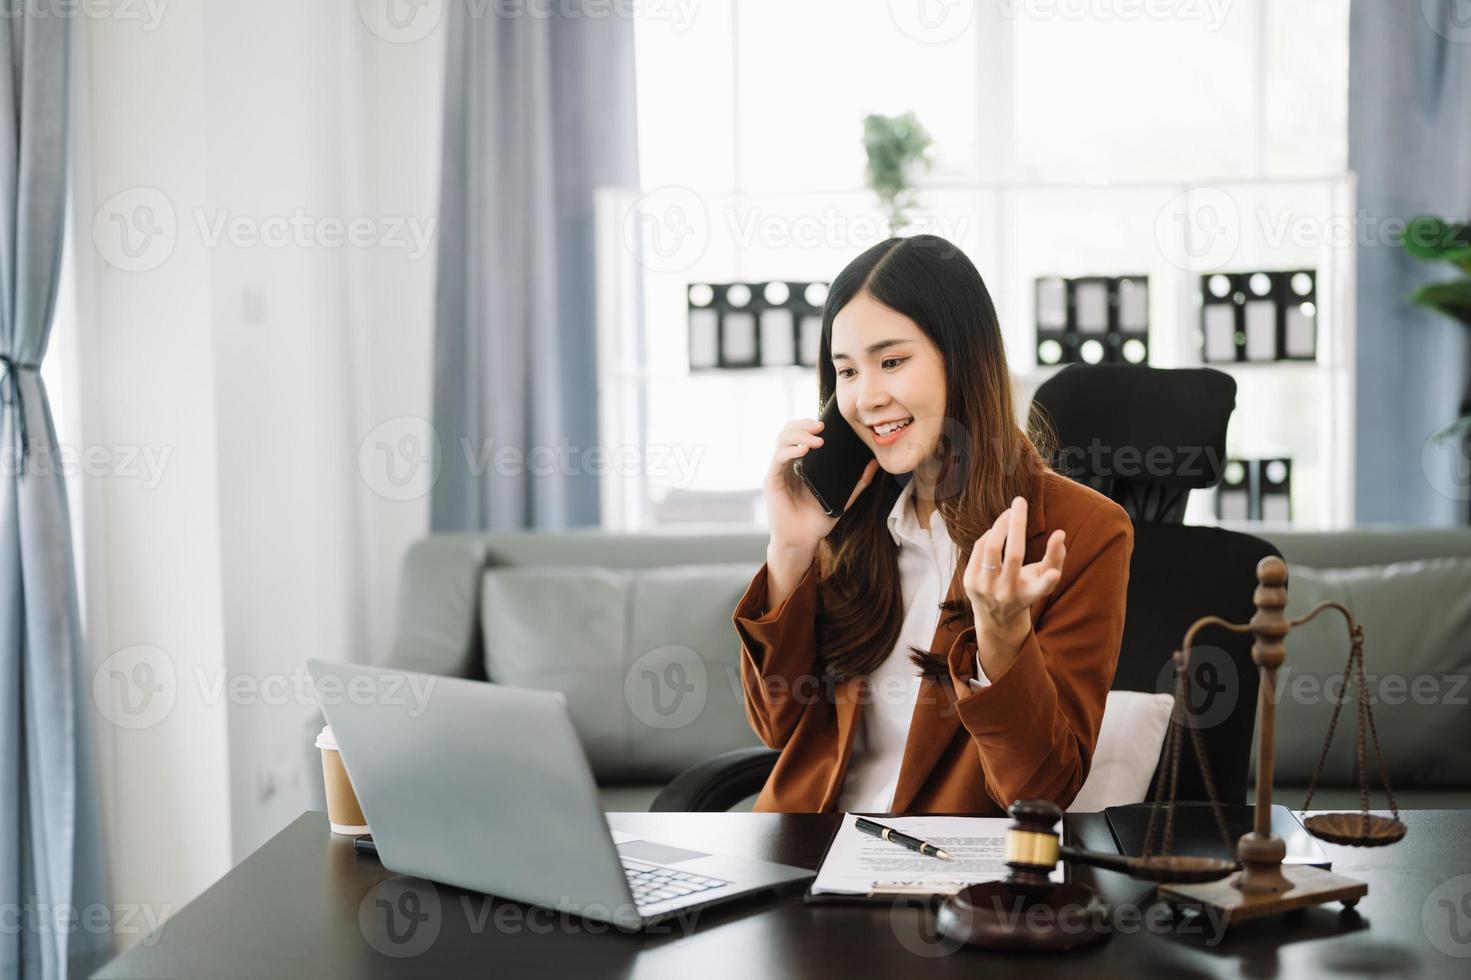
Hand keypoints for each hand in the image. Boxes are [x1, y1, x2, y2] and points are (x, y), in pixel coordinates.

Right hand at [764, 417, 879, 552]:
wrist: (803, 541)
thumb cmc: (818, 520)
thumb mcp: (844, 497)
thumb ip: (858, 481)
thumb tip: (875, 463)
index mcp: (802, 463)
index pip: (801, 433)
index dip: (810, 424)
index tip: (828, 423)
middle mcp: (788, 463)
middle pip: (788, 431)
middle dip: (804, 424)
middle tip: (821, 426)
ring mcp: (778, 471)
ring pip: (781, 440)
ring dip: (798, 434)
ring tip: (817, 440)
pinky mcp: (771, 481)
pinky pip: (778, 459)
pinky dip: (790, 451)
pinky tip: (804, 451)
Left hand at [963, 496, 1065, 667]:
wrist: (996, 617)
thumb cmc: (1026, 590)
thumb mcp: (1043, 579)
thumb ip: (1055, 557)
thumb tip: (1060, 533)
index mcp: (1030, 595)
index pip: (1041, 588)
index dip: (1048, 580)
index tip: (1054, 574)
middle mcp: (1007, 594)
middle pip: (1013, 555)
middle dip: (1017, 524)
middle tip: (1021, 501)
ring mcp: (985, 589)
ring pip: (991, 547)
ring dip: (1000, 524)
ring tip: (1010, 512)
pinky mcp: (969, 583)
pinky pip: (979, 549)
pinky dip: (990, 535)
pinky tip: (997, 531)